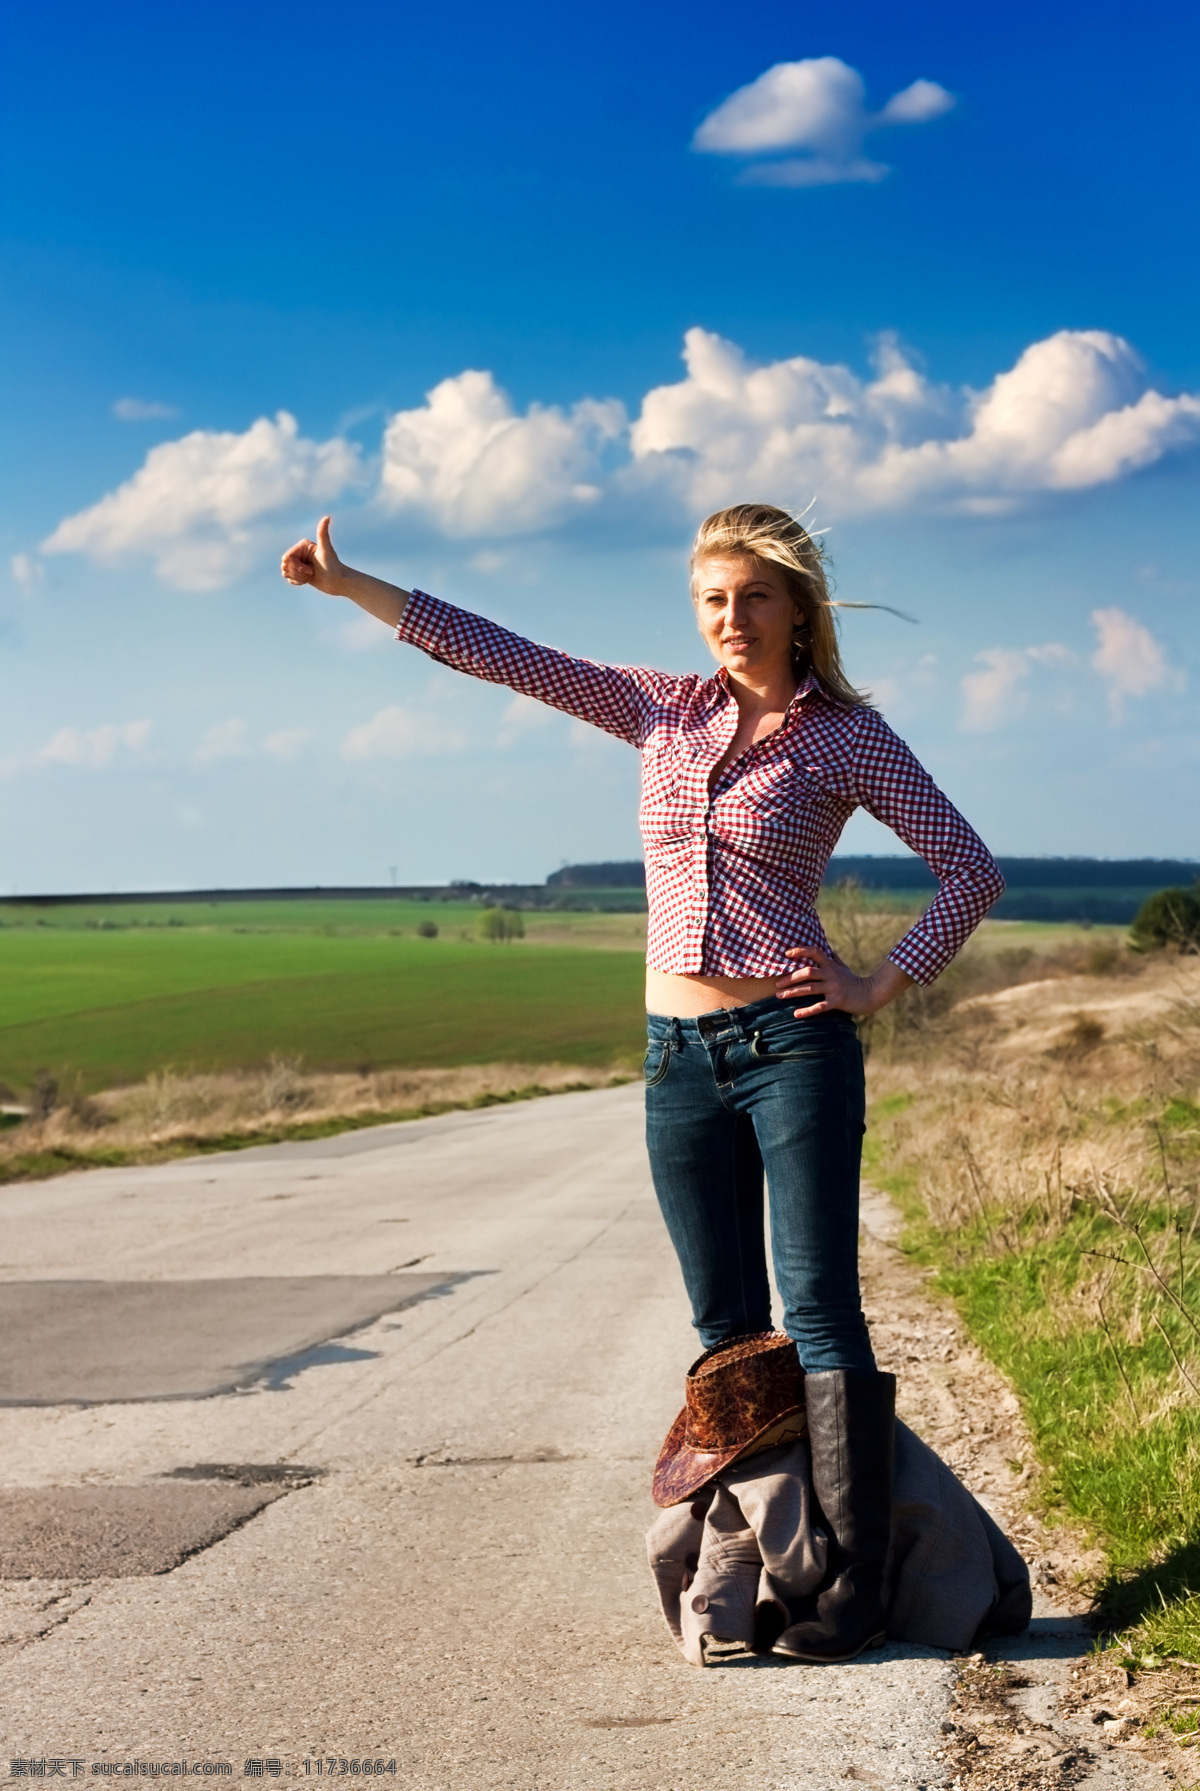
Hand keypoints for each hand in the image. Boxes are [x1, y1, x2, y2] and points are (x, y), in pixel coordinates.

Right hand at [281, 515, 347, 595]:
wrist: (339, 582)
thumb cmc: (333, 566)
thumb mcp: (326, 550)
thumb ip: (323, 533)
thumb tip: (327, 517)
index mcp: (303, 545)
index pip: (287, 558)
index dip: (296, 566)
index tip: (311, 569)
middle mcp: (300, 552)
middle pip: (285, 565)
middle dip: (297, 572)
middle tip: (312, 572)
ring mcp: (300, 562)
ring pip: (286, 572)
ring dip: (297, 577)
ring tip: (310, 576)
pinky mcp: (300, 572)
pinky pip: (289, 578)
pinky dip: (298, 581)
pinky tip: (309, 580)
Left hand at [775, 945, 910, 1018]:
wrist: (871, 993)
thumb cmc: (854, 980)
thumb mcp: (843, 967)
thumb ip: (833, 959)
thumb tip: (828, 949)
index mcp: (831, 965)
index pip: (815, 952)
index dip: (801, 951)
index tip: (787, 954)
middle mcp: (831, 974)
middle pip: (807, 972)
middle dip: (790, 978)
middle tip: (777, 984)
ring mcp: (834, 988)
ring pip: (810, 988)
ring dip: (793, 992)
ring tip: (779, 996)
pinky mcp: (838, 1001)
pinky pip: (820, 1006)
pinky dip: (807, 1010)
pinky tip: (796, 1014)